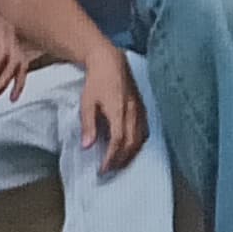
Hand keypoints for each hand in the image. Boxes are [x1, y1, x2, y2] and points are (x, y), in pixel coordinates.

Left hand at [77, 45, 147, 171]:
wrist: (110, 61)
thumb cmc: (96, 81)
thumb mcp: (87, 103)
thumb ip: (88, 126)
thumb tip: (87, 147)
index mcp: (118, 111)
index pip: (118, 141)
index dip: (111, 158)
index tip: (103, 169)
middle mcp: (132, 111)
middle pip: (131, 143)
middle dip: (121, 159)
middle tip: (110, 170)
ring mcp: (140, 109)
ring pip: (140, 138)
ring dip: (131, 153)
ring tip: (120, 162)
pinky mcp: (142, 106)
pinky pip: (145, 129)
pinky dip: (139, 142)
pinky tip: (132, 147)